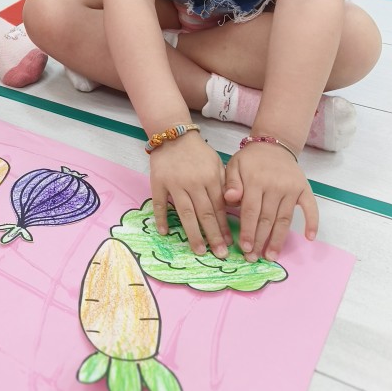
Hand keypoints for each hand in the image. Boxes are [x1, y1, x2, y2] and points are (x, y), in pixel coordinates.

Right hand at [148, 132, 232, 258]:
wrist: (174, 135)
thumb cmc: (198, 153)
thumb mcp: (217, 164)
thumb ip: (225, 184)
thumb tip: (233, 207)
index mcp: (210, 178)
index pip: (219, 207)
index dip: (224, 226)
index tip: (229, 243)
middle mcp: (193, 182)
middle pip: (204, 213)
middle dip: (213, 235)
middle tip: (220, 255)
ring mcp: (174, 183)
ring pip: (185, 212)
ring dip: (193, 233)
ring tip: (199, 250)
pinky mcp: (158, 182)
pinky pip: (160, 203)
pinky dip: (161, 218)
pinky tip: (165, 232)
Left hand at [224, 143, 317, 261]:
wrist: (274, 144)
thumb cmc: (250, 159)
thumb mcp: (234, 165)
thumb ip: (231, 183)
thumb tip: (230, 199)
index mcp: (255, 181)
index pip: (251, 211)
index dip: (248, 231)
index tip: (245, 248)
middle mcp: (274, 186)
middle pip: (267, 218)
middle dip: (260, 240)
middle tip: (255, 258)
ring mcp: (291, 188)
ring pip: (284, 218)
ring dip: (279, 239)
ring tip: (272, 255)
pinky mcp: (304, 188)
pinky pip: (310, 207)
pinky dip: (312, 222)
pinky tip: (310, 238)